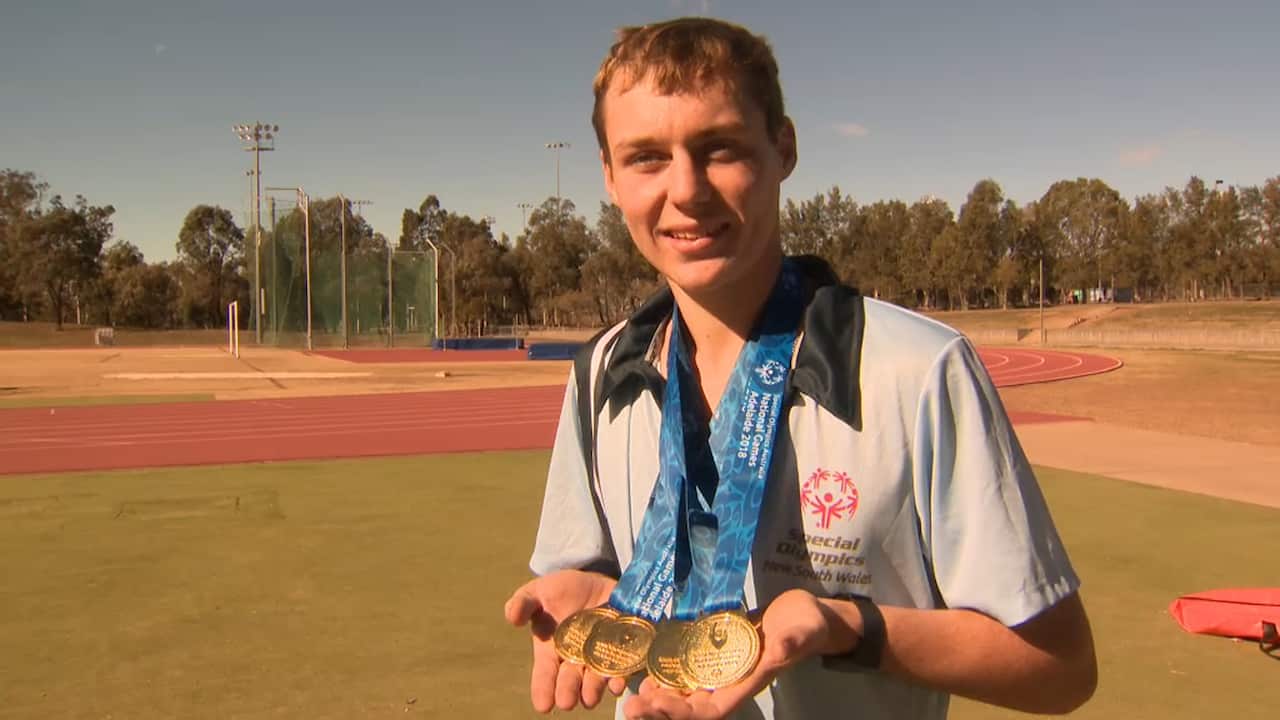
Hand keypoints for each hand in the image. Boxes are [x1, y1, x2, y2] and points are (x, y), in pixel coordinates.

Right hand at [504, 569, 626, 712]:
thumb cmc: (560, 590)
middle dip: (568, 691)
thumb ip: (524, 603)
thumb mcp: (539, 592)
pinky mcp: (621, 648)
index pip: (545, 673)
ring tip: (589, 699)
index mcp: (551, 650)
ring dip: (593, 689)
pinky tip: (618, 684)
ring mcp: (599, 655)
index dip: (543, 689)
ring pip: (595, 678)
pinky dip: (620, 677)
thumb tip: (512, 616)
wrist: (594, 581)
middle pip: (570, 679)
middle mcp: (575, 658)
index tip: (543, 706)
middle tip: (567, 702)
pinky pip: (622, 666)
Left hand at [621, 589, 860, 719]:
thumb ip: (792, 641)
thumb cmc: (807, 625)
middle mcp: (730, 681)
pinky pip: (687, 668)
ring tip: (632, 693)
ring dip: (659, 695)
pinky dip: (668, 672)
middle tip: (629, 705)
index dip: (682, 714)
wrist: (808, 614)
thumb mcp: (803, 630)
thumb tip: (780, 647)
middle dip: (660, 709)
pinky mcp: (716, 651)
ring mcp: (722, 668)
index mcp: (747, 682)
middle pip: (691, 707)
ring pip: (685, 691)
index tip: (655, 707)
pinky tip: (648, 668)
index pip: (710, 710)